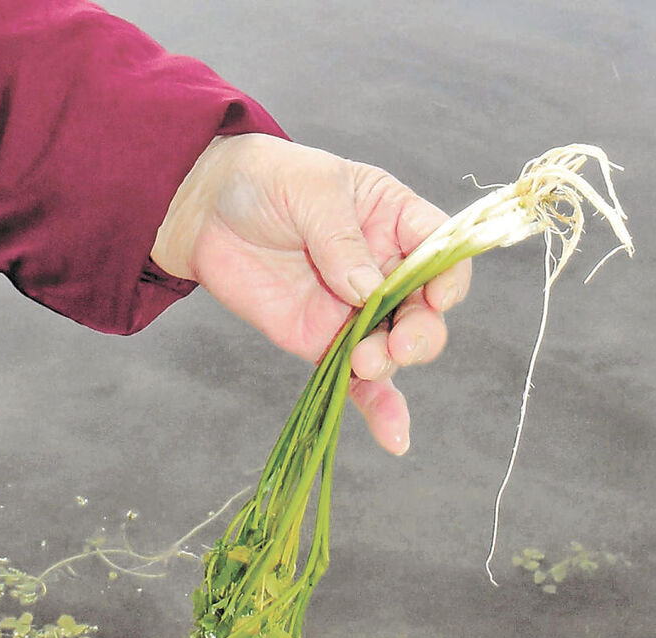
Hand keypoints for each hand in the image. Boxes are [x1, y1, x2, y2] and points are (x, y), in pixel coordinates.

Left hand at [151, 133, 471, 454]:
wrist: (207, 211)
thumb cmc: (267, 180)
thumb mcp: (311, 191)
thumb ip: (341, 240)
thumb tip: (370, 291)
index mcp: (396, 221)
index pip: (442, 253)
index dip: (448, 278)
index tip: (436, 297)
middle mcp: (387, 271)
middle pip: (426, 311)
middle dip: (421, 333)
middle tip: (397, 345)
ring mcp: (359, 312)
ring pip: (396, 349)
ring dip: (390, 363)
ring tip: (364, 363)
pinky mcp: (328, 344)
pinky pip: (361, 382)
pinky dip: (379, 409)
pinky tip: (395, 438)